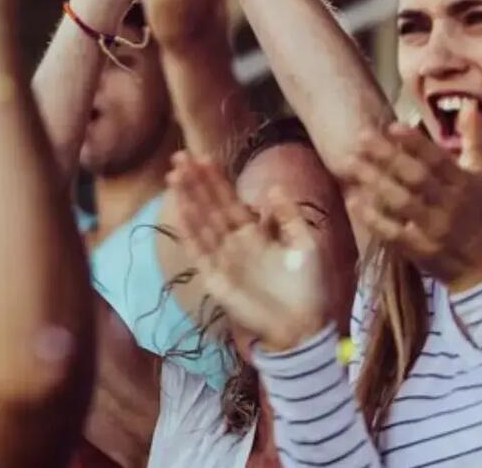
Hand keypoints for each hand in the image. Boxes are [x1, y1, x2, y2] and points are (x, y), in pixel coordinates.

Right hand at [167, 153, 325, 350]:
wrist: (301, 324)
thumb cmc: (307, 285)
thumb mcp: (304, 244)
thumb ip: (288, 217)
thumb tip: (273, 188)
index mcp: (253, 232)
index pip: (228, 200)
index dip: (216, 180)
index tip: (203, 157)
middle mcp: (232, 242)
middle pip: (209, 206)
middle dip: (194, 182)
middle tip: (179, 157)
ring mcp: (221, 259)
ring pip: (200, 223)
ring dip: (186, 200)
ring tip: (174, 176)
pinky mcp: (214, 277)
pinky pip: (199, 251)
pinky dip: (189, 232)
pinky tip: (181, 211)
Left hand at [339, 104, 481, 292]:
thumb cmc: (476, 214)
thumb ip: (474, 142)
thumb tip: (470, 106)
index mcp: (465, 184)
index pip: (439, 160)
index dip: (415, 143)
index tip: (391, 126)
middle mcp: (451, 204)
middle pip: (417, 177)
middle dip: (388, 156)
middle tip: (360, 138)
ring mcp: (434, 228)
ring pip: (402, 201)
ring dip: (375, 181)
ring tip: (350, 163)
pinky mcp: (420, 249)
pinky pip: (392, 231)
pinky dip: (372, 216)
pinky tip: (353, 200)